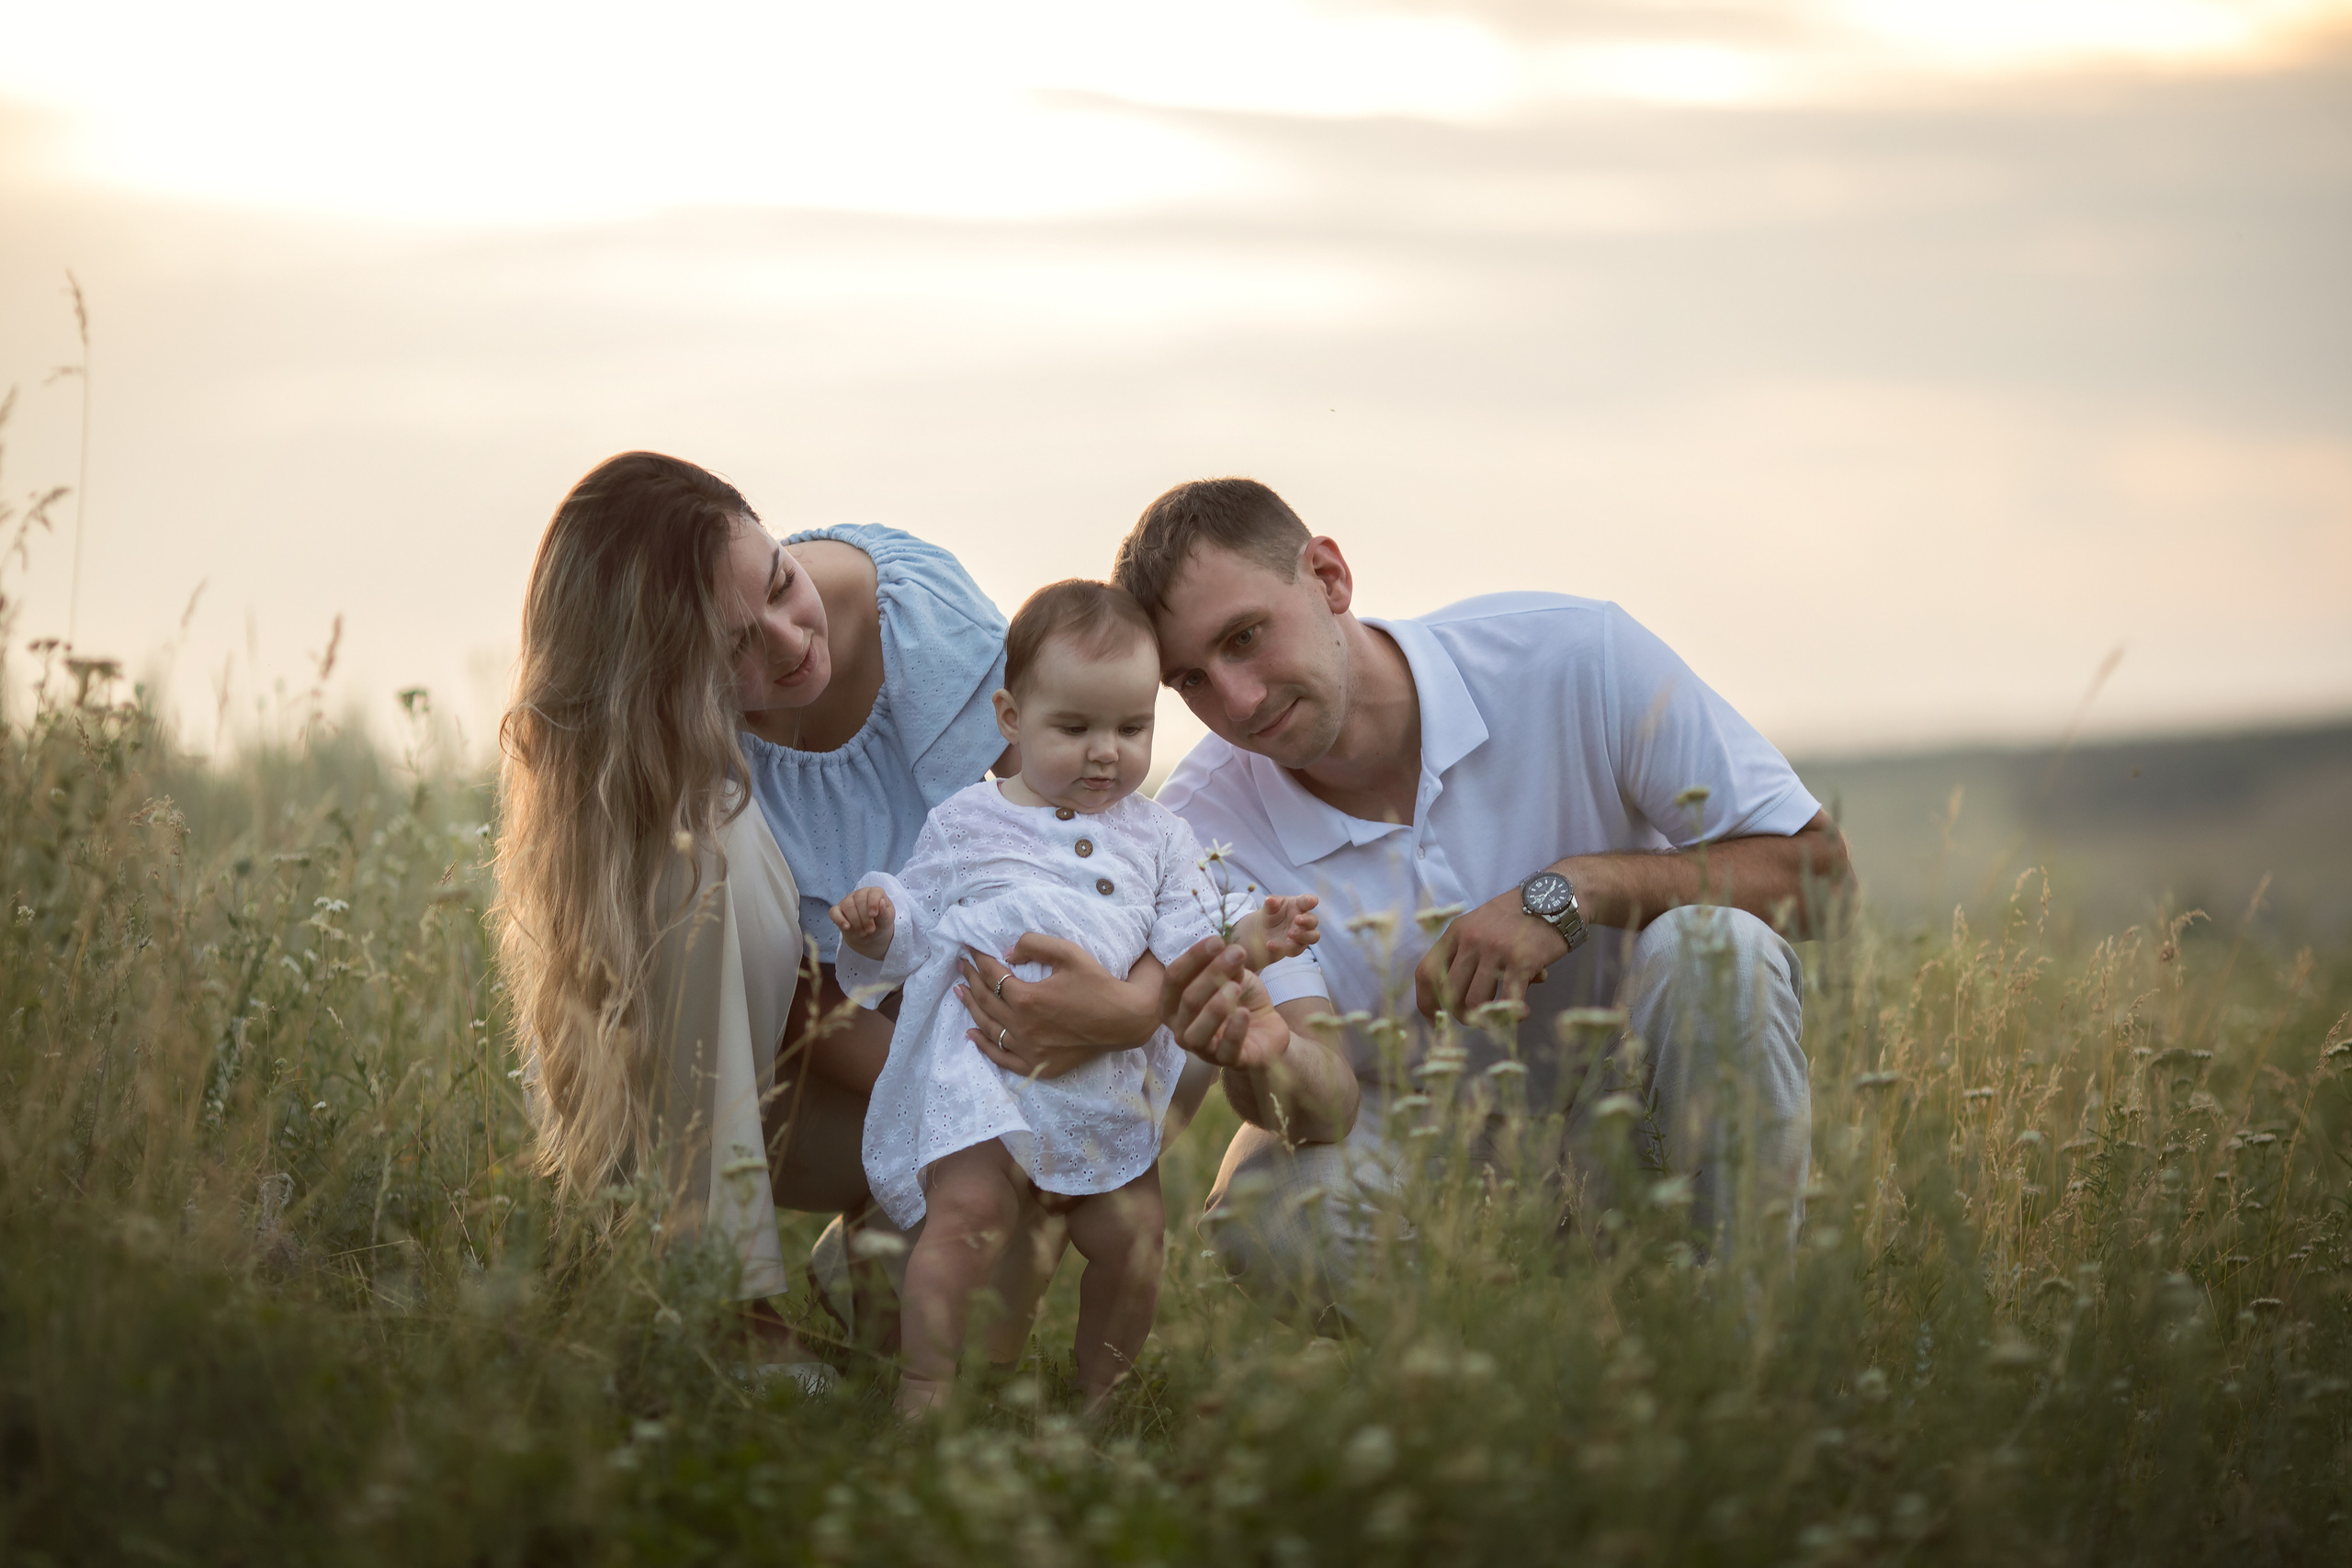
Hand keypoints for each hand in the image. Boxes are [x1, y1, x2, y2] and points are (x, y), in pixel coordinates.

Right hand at [828, 887, 894, 960]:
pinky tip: (846, 927)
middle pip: (860, 900)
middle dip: (865, 918)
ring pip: (848, 906)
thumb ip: (885, 912)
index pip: (874, 892)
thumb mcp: (887, 919)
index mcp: (875, 893)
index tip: (874, 915)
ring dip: (856, 922)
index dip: (873, 903)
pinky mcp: (837, 911)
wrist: (870, 935)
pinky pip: (834, 912)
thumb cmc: (880, 923)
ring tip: (863, 932)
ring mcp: (847, 901)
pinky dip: (839, 920)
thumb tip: (881, 902)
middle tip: (870, 930)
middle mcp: (860, 894)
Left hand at [959, 934, 1159, 1079]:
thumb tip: (1006, 952)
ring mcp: (1029, 1049)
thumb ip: (1034, 944)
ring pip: (989, 1028)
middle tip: (961, 966)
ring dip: (971, 1008)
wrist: (1125, 1020)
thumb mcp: (1068, 953)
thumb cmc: (1098, 983)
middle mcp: (1023, 1026)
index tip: (971, 950)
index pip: (993, 976)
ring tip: (960, 992)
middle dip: (971, 979)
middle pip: (986, 1001)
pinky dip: (984, 1046)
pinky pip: (1003, 1058)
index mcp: (1028, 998)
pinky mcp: (1038, 1065)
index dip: (980, 960)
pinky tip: (972, 1034)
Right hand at [1162, 937, 1291, 1069]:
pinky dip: (1234, 1029)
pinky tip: (1244, 1012)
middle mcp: (1181, 1029)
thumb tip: (1227, 949)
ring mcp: (1202, 1049)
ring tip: (1235, 986)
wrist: (1267, 1032)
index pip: (1174, 979)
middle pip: (1187, 1000)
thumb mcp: (1235, 977)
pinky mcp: (1226, 1062)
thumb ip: (1227, 966)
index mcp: (1175, 1006)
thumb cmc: (1241, 1002)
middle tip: (1237, 954)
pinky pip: (1225, 1049)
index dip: (1193, 958)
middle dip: (1211, 973)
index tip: (1217, 941)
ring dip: (1216, 1005)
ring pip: (1197, 1031)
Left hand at [1258, 893, 1320, 960]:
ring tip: (1290, 934)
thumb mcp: (1269, 907)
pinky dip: (1283, 948)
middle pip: (1313, 921)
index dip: (1311, 900)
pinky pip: (1295, 950)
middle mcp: (1305, 920)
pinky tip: (1271, 945)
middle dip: (1307, 921)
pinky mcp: (1297, 947)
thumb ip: (1271, 903)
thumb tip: (1270, 900)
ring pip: (1312, 937)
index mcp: (1299, 905)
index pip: (1307, 901)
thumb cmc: (1273, 913)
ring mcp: (1303, 935)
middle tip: (1297, 920)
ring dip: (1302, 936)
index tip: (1313, 901)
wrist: (1265, 930)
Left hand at [1413, 887, 1567, 1021]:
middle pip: (1448, 992)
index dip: (1425, 1001)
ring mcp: (1495, 950)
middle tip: (1475, 1019)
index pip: (1426, 972)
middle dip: (1458, 1014)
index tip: (1434, 1017)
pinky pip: (1508, 1000)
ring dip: (1485, 1017)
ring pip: (1474, 1001)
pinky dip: (1512, 1015)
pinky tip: (1522, 1014)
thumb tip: (1460, 997)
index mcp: (1457, 931)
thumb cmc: (1519, 915)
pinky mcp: (1521, 961)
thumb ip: (1467, 953)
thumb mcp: (1482, 923)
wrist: (1556, 898)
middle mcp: (1471, 939)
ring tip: (1499, 1017)